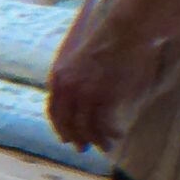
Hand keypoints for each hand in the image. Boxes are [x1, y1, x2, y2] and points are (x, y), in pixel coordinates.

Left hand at [47, 14, 162, 148]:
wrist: (125, 31)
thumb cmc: (109, 43)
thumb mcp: (81, 61)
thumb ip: (75, 79)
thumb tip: (79, 98)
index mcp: (58, 78)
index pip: (54, 110)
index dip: (59, 126)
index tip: (65, 138)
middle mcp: (67, 88)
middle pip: (67, 122)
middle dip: (75, 138)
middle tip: (82, 148)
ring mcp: (85, 93)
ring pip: (86, 127)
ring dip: (95, 140)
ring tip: (105, 147)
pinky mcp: (104, 96)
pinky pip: (103, 123)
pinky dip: (109, 132)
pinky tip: (117, 135)